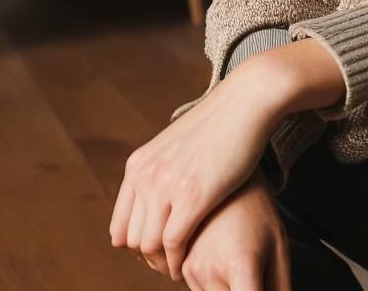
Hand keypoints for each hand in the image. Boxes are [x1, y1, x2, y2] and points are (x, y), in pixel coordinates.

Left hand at [109, 64, 283, 281]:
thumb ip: (164, 168)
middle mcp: (145, 175)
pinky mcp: (192, 195)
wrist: (247, 101)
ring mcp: (166, 185)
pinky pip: (173, 243)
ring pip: (149, 246)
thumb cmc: (224, 123)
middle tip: (173, 264)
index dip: (138, 247)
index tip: (161, 252)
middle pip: (132, 240)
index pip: (120, 227)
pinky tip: (190, 263)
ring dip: (164, 263)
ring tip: (181, 267)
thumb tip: (164, 196)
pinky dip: (178, 260)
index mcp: (138, 165)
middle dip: (151, 259)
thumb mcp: (180, 145)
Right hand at [180, 165, 290, 290]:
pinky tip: (223, 258)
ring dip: (228, 290)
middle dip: (243, 289)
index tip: (257, 285)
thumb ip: (279, 286)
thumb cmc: (258, 212)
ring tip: (237, 259)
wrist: (228, 178)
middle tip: (252, 268)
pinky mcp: (182, 267)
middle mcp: (210, 271)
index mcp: (241, 264)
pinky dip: (214, 285)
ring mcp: (192, 270)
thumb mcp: (279, 246)